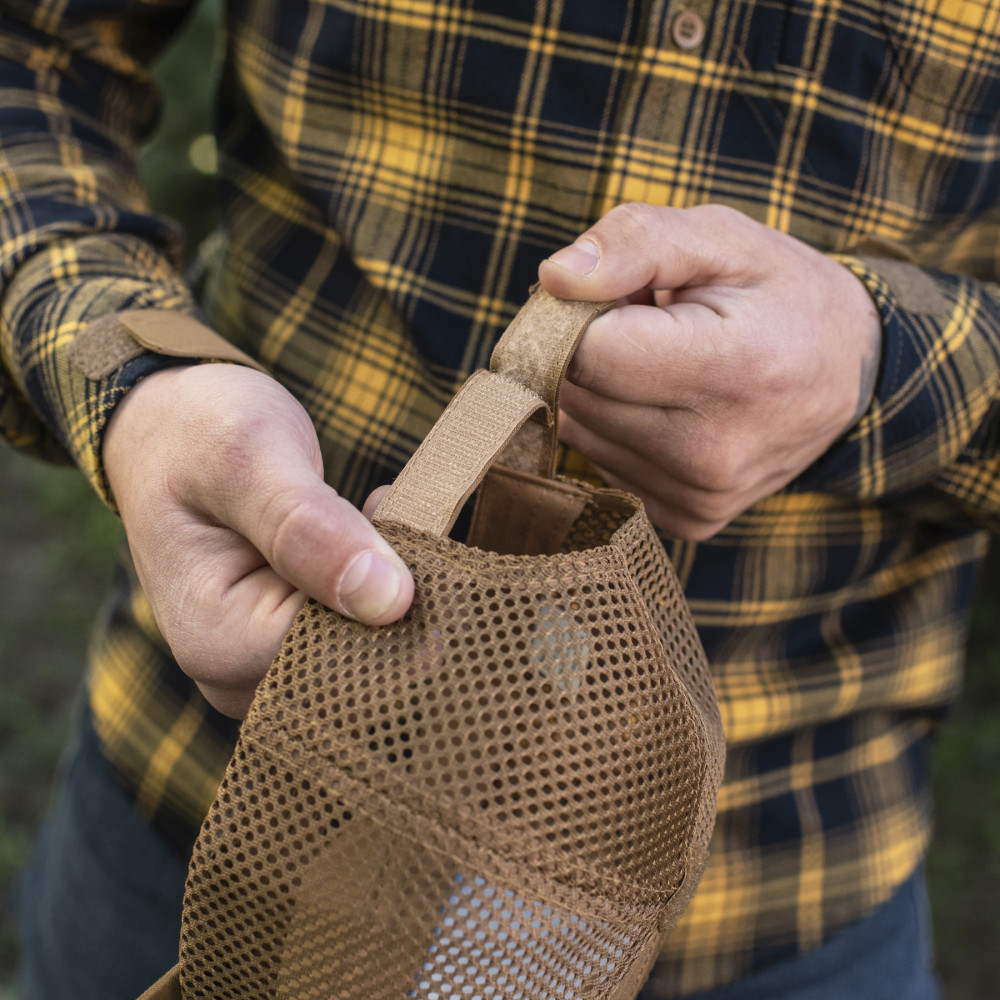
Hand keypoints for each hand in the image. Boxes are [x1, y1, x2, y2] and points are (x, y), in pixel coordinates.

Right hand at [103, 362, 413, 716]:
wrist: (172, 427)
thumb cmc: (201, 434)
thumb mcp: (250, 459)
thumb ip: (309, 527)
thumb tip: (388, 602)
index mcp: (217, 646)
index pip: (345, 655)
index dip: (385, 593)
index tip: (383, 515)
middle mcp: (237, 676)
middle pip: (358, 663)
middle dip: (390, 591)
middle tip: (378, 509)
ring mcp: (262, 667)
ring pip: (366, 650)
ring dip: (388, 584)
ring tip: (366, 515)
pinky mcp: (289, 646)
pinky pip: (358, 635)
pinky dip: (379, 586)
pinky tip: (368, 536)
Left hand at [538, 202, 880, 538]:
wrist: (850, 373)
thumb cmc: (778, 295)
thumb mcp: (723, 238)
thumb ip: (636, 242)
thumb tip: (553, 278)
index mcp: (733, 370)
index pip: (589, 354)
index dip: (576, 314)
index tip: (608, 295)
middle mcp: (714, 452)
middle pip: (578, 396)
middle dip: (586, 350)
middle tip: (640, 323)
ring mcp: (701, 495)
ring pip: (580, 434)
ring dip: (598, 391)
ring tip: (658, 362)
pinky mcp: (690, 519)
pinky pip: (602, 466)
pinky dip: (615, 431)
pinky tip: (664, 405)